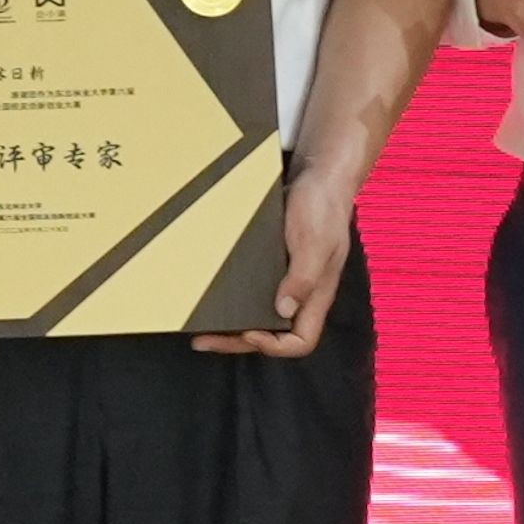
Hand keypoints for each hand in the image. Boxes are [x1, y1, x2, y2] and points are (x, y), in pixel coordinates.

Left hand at [197, 160, 359, 357]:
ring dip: (232, 327)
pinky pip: (253, 294)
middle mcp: (301, 294)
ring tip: (201, 330)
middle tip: (204, 340)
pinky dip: (232, 302)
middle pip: (273, 335)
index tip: (248, 331)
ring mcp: (287, 281)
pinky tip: (211, 298)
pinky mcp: (273, 267)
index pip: (301, 341)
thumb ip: (303, 277)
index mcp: (317, 295)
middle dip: (238, 341)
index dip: (274, 345)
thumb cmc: (323, 208)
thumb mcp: (315, 242)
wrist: (318, 178)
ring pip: (261, 317)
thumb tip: (284, 309)